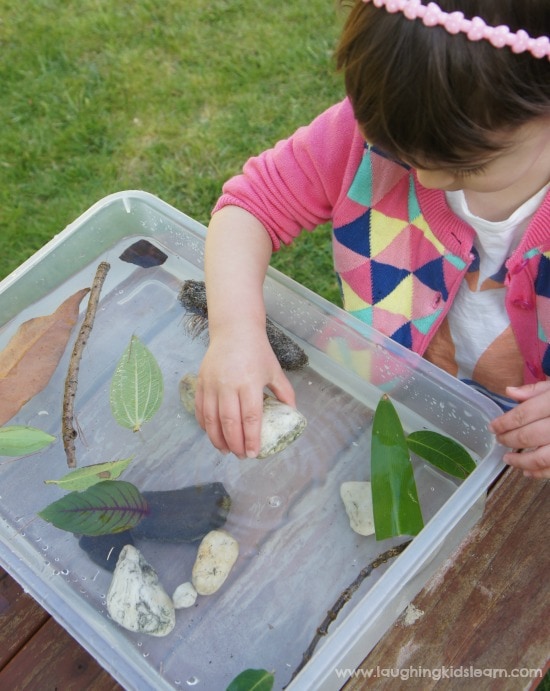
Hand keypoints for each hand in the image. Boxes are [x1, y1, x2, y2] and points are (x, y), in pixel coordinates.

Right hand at [194, 327, 295, 458]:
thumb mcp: (274, 370)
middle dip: (235, 444)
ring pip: (211, 419)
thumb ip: (285, 393)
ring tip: (225, 451)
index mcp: (250, 382)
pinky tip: (212, 434)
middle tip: (241, 456)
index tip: (253, 454)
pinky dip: (204, 425)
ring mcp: (212, 384)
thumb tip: (293, 413)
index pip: (250, 417)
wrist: (234, 329)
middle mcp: (229, 385)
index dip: (251, 438)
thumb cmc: (257, 350)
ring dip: (217, 439)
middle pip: (229, 422)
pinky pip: (200, 409)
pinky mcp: (201, 382)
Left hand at [489, 381, 549, 478]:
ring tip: (509, 459)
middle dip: (509, 440)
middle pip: (529, 436)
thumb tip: (509, 391)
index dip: (504, 422)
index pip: (523, 414)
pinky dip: (540, 473)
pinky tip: (529, 472)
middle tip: (499, 441)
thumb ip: (536, 390)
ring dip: (522, 462)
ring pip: (542, 458)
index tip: (493, 427)